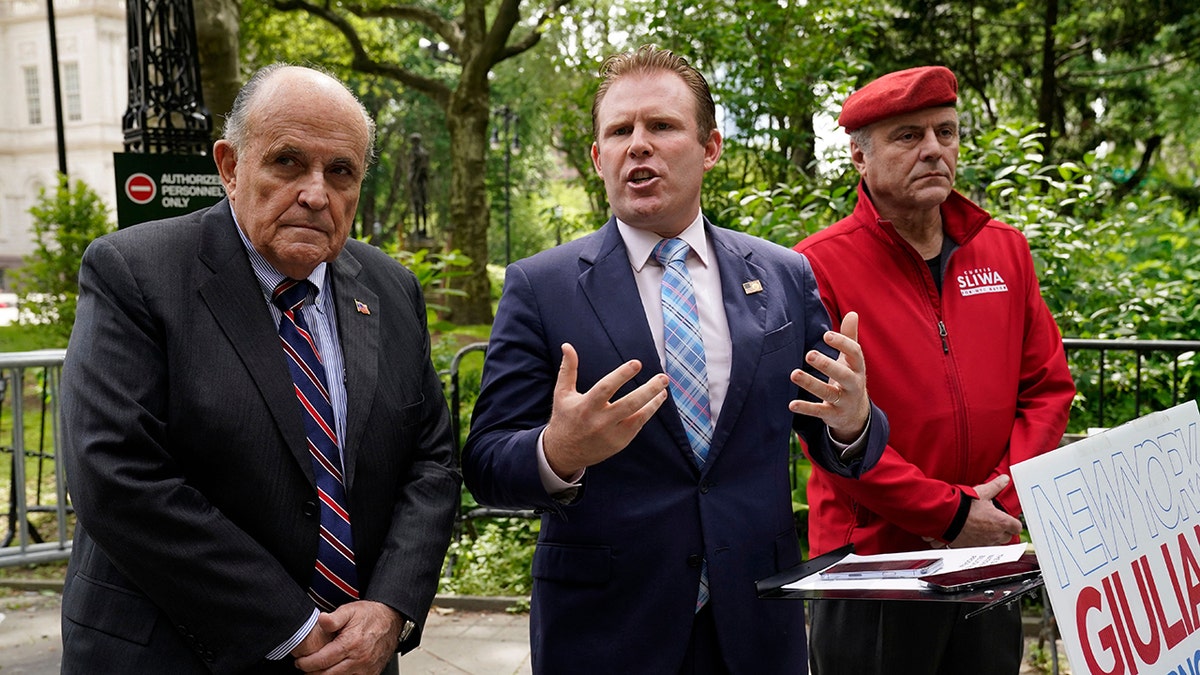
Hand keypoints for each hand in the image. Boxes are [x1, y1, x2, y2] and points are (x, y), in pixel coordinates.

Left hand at [292, 601, 402, 673]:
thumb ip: (334, 618)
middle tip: (304, 667)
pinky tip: (334, 670)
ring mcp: (366, 669)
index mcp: (351, 644)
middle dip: (312, 673)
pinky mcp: (372, 673)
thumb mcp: (350, 610)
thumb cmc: (370, 615)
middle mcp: (359, 659)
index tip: (299, 662)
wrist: (391, 619)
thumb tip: (321, 620)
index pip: (322, 661)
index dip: (306, 663)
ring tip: (317, 669)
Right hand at [542, 343, 668, 478]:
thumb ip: (568, 369)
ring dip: (654, 402)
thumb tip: (567, 345)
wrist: (564, 453)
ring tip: (664, 389)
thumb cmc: (565, 418)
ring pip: (638, 417)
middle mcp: (600, 421)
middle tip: (663, 378)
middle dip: (649, 390)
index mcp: (586, 406)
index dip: (622, 375)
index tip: (637, 364)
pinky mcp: (620, 442)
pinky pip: (638, 425)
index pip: (606, 388)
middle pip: (629, 404)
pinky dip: (648, 412)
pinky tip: (656, 400)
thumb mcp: (562, 393)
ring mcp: (612, 434)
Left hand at [788, 311, 870, 442]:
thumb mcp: (851, 360)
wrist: (856, 414)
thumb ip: (850, 337)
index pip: (855, 354)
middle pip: (843, 375)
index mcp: (857, 368)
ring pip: (828, 393)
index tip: (826, 335)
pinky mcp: (833, 415)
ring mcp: (844, 401)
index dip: (842, 343)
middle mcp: (853, 385)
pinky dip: (806, 408)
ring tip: (794, 374)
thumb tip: (853, 313)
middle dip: (827, 365)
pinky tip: (791, 404)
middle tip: (809, 354)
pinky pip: (819, 411)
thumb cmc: (849, 378)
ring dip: (811, 384)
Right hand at [927, 475, 1022, 548]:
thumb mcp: (982, 492)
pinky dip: (978, 542)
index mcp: (1001, 522)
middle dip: (1003, 530)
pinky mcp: (972, 547)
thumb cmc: (964, 506)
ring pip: (995, 543)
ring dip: (991, 536)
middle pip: (1007, 537)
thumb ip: (995, 486)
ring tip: (982, 527)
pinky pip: (981, 547)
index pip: (1017, 527)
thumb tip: (1004, 479)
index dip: (1013, 522)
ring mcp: (984, 543)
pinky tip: (972, 533)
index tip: (1008, 518)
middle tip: (994, 521)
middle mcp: (995, 535)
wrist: (946, 517)